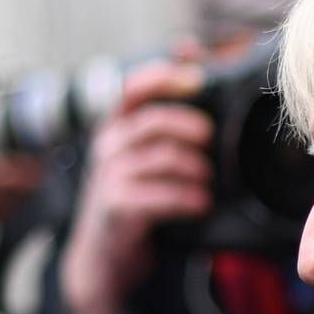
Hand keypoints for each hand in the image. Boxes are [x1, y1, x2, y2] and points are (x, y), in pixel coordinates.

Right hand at [58, 60, 211, 313]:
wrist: (104, 257)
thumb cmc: (133, 199)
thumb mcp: (141, 158)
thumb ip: (165, 121)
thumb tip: (192, 55)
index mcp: (115, 128)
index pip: (133, 88)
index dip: (164, 76)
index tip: (198, 77)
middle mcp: (107, 147)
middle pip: (153, 121)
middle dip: (190, 127)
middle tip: (210, 139)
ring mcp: (109, 178)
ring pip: (162, 157)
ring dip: (194, 167)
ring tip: (206, 179)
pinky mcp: (118, 208)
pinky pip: (161, 195)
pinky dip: (188, 198)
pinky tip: (200, 205)